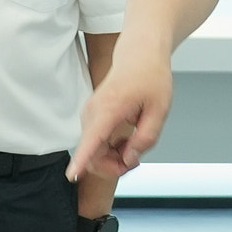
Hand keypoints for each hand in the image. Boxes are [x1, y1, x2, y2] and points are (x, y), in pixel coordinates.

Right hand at [71, 53, 172, 180]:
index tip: (71, 175)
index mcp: (110, 108)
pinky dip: (110, 150)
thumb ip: (146, 139)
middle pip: (92, 156)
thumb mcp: (159, 110)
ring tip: (135, 147)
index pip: (92, 140)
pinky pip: (95, 144)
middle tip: (136, 161)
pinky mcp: (91, 118)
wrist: (139, 56)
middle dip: (113, 168)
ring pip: (93, 153)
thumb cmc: (150, 78)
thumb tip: (129, 160)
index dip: (81, 160)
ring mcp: (90, 115)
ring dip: (113, 159)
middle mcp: (93, 113)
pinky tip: (126, 142)